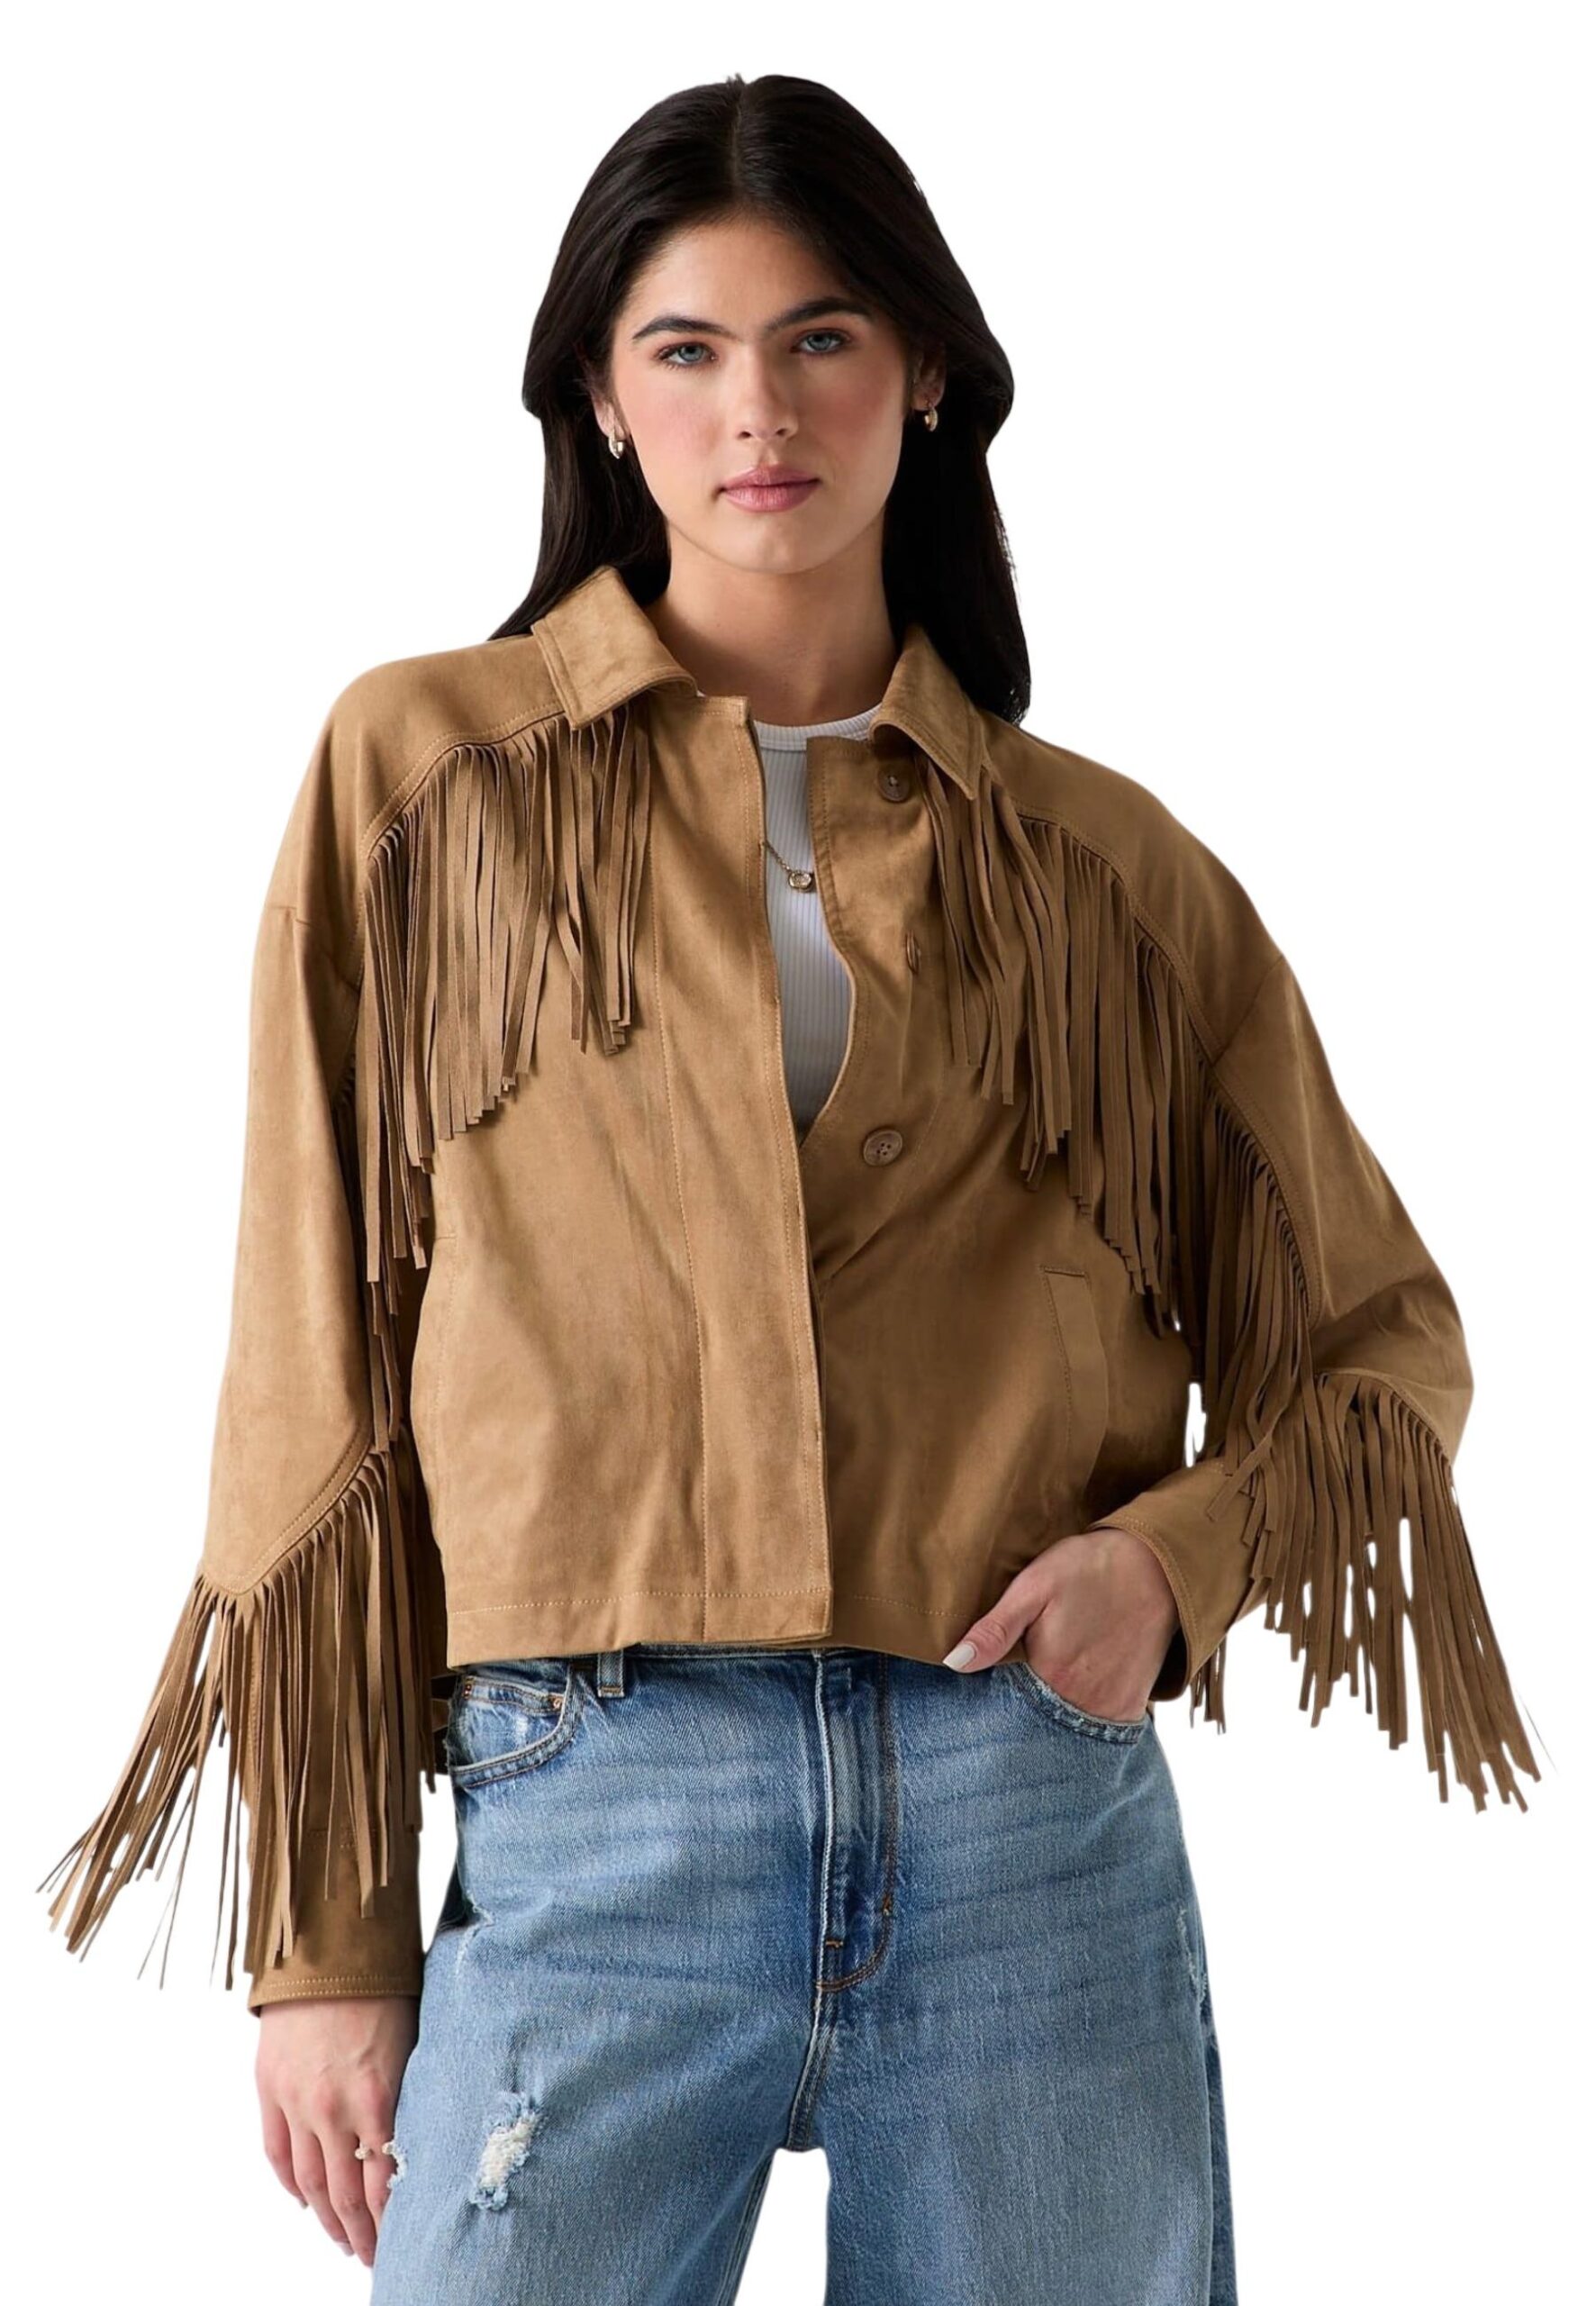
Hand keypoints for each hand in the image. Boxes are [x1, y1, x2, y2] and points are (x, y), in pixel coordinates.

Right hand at [256, 1994, 419, 2266]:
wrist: (326, 1943)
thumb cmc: (383, 1982)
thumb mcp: (414, 2037)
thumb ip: (412, 2091)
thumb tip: (425, 2133)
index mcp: (379, 2094)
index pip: (386, 2183)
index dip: (392, 2220)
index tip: (403, 2240)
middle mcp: (335, 2107)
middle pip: (346, 2194)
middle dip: (362, 2234)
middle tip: (373, 2257)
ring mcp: (298, 2101)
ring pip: (311, 2182)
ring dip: (327, 2219)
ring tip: (342, 2241)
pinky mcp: (270, 2088)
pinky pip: (278, 2152)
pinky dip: (291, 2183)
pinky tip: (305, 2200)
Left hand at [942, 1526, 1179, 1721]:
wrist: (1156, 1566)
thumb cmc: (1088, 1570)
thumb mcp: (1033, 1587)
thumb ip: (994, 1630)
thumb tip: (954, 1663)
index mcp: (1049, 1676)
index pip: (1006, 1709)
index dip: (993, 1702)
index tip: (988, 1690)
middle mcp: (1081, 1703)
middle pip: (1038, 1724)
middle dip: (1021, 1716)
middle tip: (1021, 1685)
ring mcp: (1110, 1708)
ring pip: (1068, 1729)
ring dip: (1053, 1719)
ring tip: (1048, 1688)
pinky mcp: (1131, 1705)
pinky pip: (1099, 1728)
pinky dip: (1083, 1718)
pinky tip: (1073, 1694)